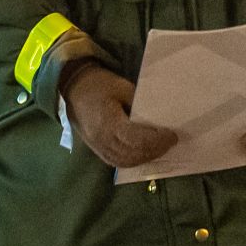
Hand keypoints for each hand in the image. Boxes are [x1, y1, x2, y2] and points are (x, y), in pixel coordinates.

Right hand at [62, 63, 177, 168]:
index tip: (172, 135)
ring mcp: (97, 147)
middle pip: (132, 154)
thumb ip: (139, 104)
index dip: (156, 141)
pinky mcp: (96, 149)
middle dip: (155, 150)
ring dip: (145, 158)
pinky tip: (146, 153)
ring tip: (162, 148)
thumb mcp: (122, 87)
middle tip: (171, 142)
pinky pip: (117, 162)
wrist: (73, 89)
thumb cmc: (99, 84)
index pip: (135, 139)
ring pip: (125, 161)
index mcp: (107, 122)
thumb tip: (159, 117)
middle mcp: (101, 139)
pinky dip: (133, 160)